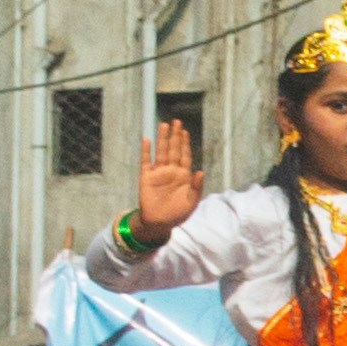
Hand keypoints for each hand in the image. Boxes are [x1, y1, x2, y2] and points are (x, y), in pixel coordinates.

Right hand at [127, 115, 198, 242]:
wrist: (160, 223)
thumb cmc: (178, 213)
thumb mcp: (192, 201)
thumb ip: (196, 186)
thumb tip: (200, 171)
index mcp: (184, 176)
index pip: (185, 156)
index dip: (185, 144)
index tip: (184, 131)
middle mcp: (171, 171)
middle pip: (173, 150)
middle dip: (175, 136)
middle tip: (176, 121)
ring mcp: (158, 173)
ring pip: (161, 152)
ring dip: (162, 139)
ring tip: (164, 125)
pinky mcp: (146, 177)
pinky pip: (145, 162)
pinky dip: (146, 151)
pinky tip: (147, 140)